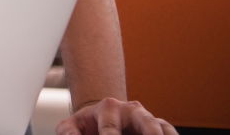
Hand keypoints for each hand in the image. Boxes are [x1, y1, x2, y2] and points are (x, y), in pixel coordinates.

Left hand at [56, 98, 178, 134]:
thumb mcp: (71, 127)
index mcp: (108, 108)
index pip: (111, 128)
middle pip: (146, 124)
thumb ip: (68, 132)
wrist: (101, 119)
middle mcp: (132, 111)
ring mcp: (148, 118)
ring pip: (161, 128)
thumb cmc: (86, 125)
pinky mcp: (160, 127)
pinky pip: (170, 132)